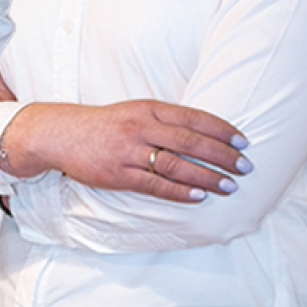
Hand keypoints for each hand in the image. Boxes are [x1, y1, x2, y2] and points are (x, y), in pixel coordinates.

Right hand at [0, 100, 249, 201]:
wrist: (60, 134)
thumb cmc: (102, 125)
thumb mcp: (133, 111)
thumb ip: (163, 120)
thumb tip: (201, 133)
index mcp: (149, 109)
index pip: (194, 118)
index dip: (222, 130)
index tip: (244, 141)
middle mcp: (142, 128)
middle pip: (191, 142)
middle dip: (223, 155)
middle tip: (246, 167)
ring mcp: (130, 152)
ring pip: (177, 165)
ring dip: (207, 177)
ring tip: (229, 186)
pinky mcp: (119, 174)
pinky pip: (155, 185)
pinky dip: (179, 192)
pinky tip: (198, 197)